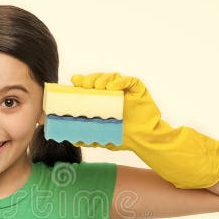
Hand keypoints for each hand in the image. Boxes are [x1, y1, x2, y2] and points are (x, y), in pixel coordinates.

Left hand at [69, 70, 218, 188]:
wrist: (145, 141)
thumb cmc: (125, 138)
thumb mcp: (103, 138)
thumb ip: (89, 138)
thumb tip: (72, 139)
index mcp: (104, 100)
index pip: (91, 88)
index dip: (82, 83)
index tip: (74, 82)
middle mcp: (115, 92)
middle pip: (100, 79)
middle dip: (90, 80)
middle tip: (84, 84)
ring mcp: (127, 90)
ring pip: (113, 77)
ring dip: (103, 79)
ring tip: (97, 86)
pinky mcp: (138, 89)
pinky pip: (129, 80)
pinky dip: (120, 81)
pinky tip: (112, 86)